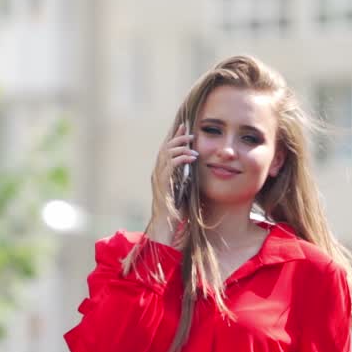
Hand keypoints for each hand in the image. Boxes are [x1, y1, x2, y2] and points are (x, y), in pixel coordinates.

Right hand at [146, 124, 196, 244]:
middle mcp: (157, 173)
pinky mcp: (162, 184)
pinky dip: (181, 159)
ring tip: (192, 144)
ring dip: (180, 147)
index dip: (174, 137)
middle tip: (189, 132)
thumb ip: (185, 179)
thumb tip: (194, 171)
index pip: (167, 150)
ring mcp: (158, 178)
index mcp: (162, 173)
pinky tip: (192, 157)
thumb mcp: (183, 190)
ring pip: (166, 154)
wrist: (166, 225)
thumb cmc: (175, 211)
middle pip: (165, 148)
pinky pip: (170, 166)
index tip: (183, 126)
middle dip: (177, 138)